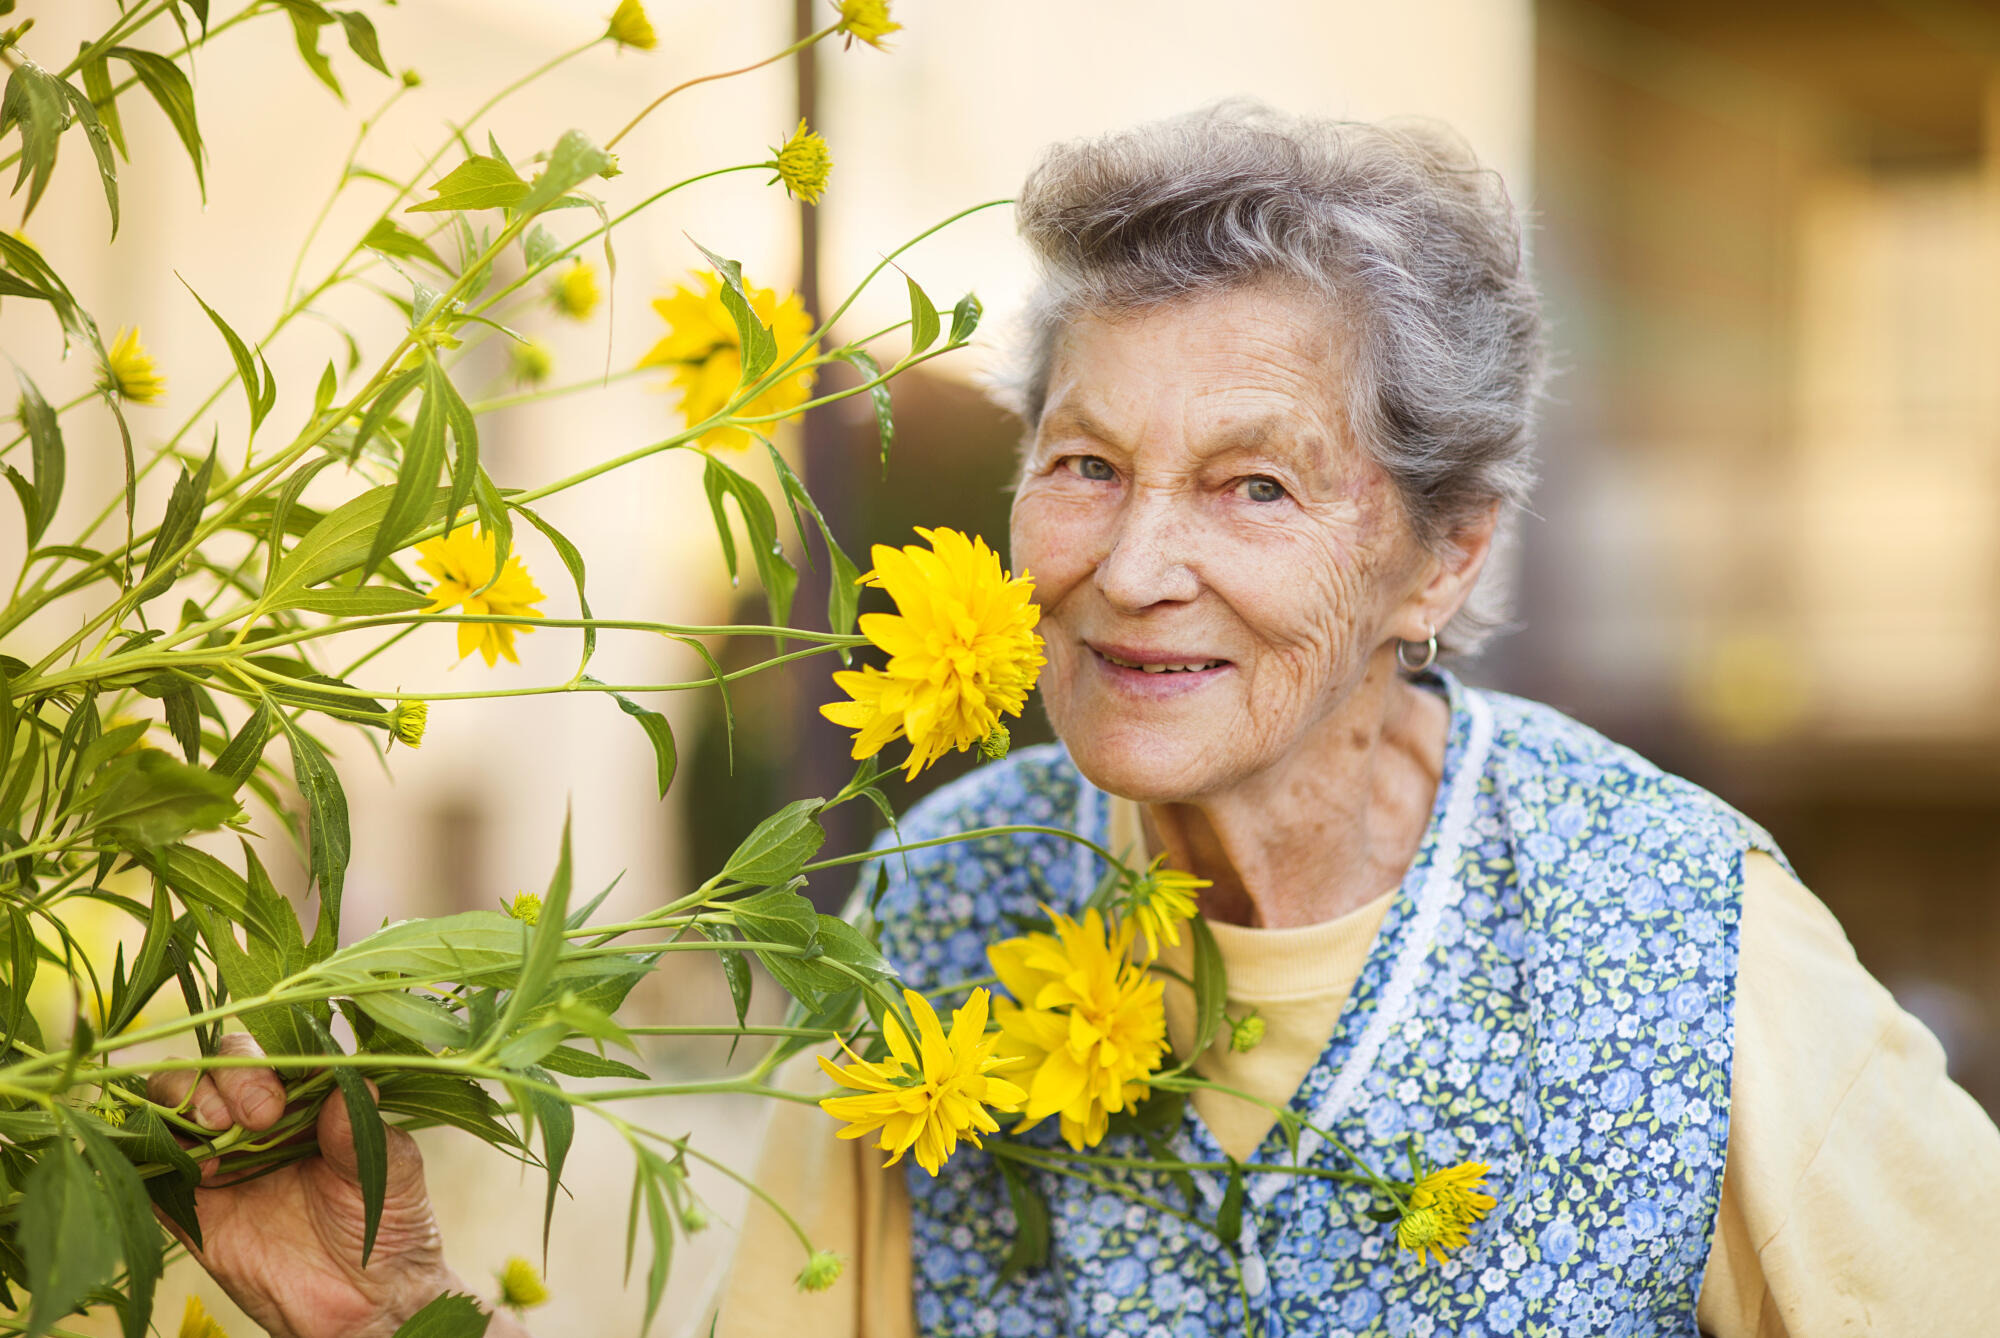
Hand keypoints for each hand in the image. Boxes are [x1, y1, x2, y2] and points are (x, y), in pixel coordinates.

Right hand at [148, 1033, 514, 1337]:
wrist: (366, 1301)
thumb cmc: (388, 1223)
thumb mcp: (390, 1169)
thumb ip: (361, 1129)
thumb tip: (343, 1083)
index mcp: (307, 1098)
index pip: (270, 1051)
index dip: (264, 1062)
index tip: (279, 1101)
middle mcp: (256, 1120)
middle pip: (214, 1068)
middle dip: (225, 1080)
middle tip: (256, 1119)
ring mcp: (220, 1159)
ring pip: (173, 1105)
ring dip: (185, 1106)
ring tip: (218, 1139)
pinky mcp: (192, 1207)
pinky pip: (153, 1169)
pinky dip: (157, 1156)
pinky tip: (196, 1171)